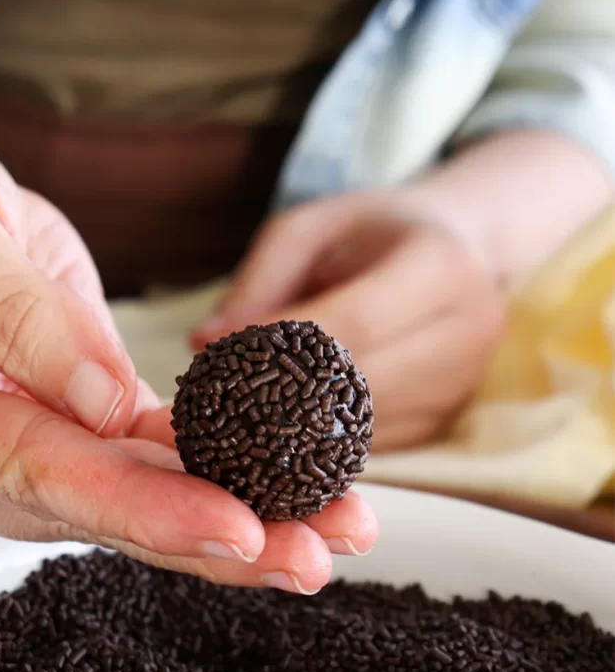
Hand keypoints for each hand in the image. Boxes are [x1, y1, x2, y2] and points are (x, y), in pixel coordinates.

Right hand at [0, 129, 376, 591]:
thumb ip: (8, 307)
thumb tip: (104, 400)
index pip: (30, 472)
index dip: (136, 505)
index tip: (233, 526)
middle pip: (93, 512)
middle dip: (209, 537)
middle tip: (312, 555)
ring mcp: (8, 462)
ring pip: (130, 503)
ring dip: (232, 520)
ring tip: (330, 530)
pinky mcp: (62, 439)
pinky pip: (143, 468)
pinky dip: (213, 478)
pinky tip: (287, 489)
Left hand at [195, 190, 506, 450]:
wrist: (459, 249)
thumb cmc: (372, 232)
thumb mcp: (311, 228)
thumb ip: (258, 279)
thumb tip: (205, 341)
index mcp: (440, 265)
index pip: (357, 320)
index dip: (285, 344)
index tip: (222, 353)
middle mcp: (467, 329)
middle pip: (362, 381)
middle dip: (285, 392)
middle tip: (218, 393)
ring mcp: (462, 384)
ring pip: (364, 424)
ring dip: (298, 423)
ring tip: (245, 406)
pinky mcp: (446, 421)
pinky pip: (371, 444)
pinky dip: (322, 438)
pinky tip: (286, 421)